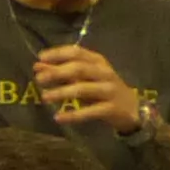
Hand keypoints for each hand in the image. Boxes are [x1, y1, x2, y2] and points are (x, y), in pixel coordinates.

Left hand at [29, 44, 143, 132]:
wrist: (132, 109)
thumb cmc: (102, 90)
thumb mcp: (84, 78)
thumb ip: (61, 72)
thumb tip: (37, 66)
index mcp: (97, 61)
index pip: (77, 52)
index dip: (58, 54)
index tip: (40, 58)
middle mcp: (104, 73)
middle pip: (79, 69)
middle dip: (57, 72)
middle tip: (39, 79)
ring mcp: (109, 90)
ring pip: (83, 89)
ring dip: (62, 92)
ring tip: (45, 97)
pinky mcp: (111, 108)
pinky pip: (90, 112)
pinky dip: (73, 115)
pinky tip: (58, 117)